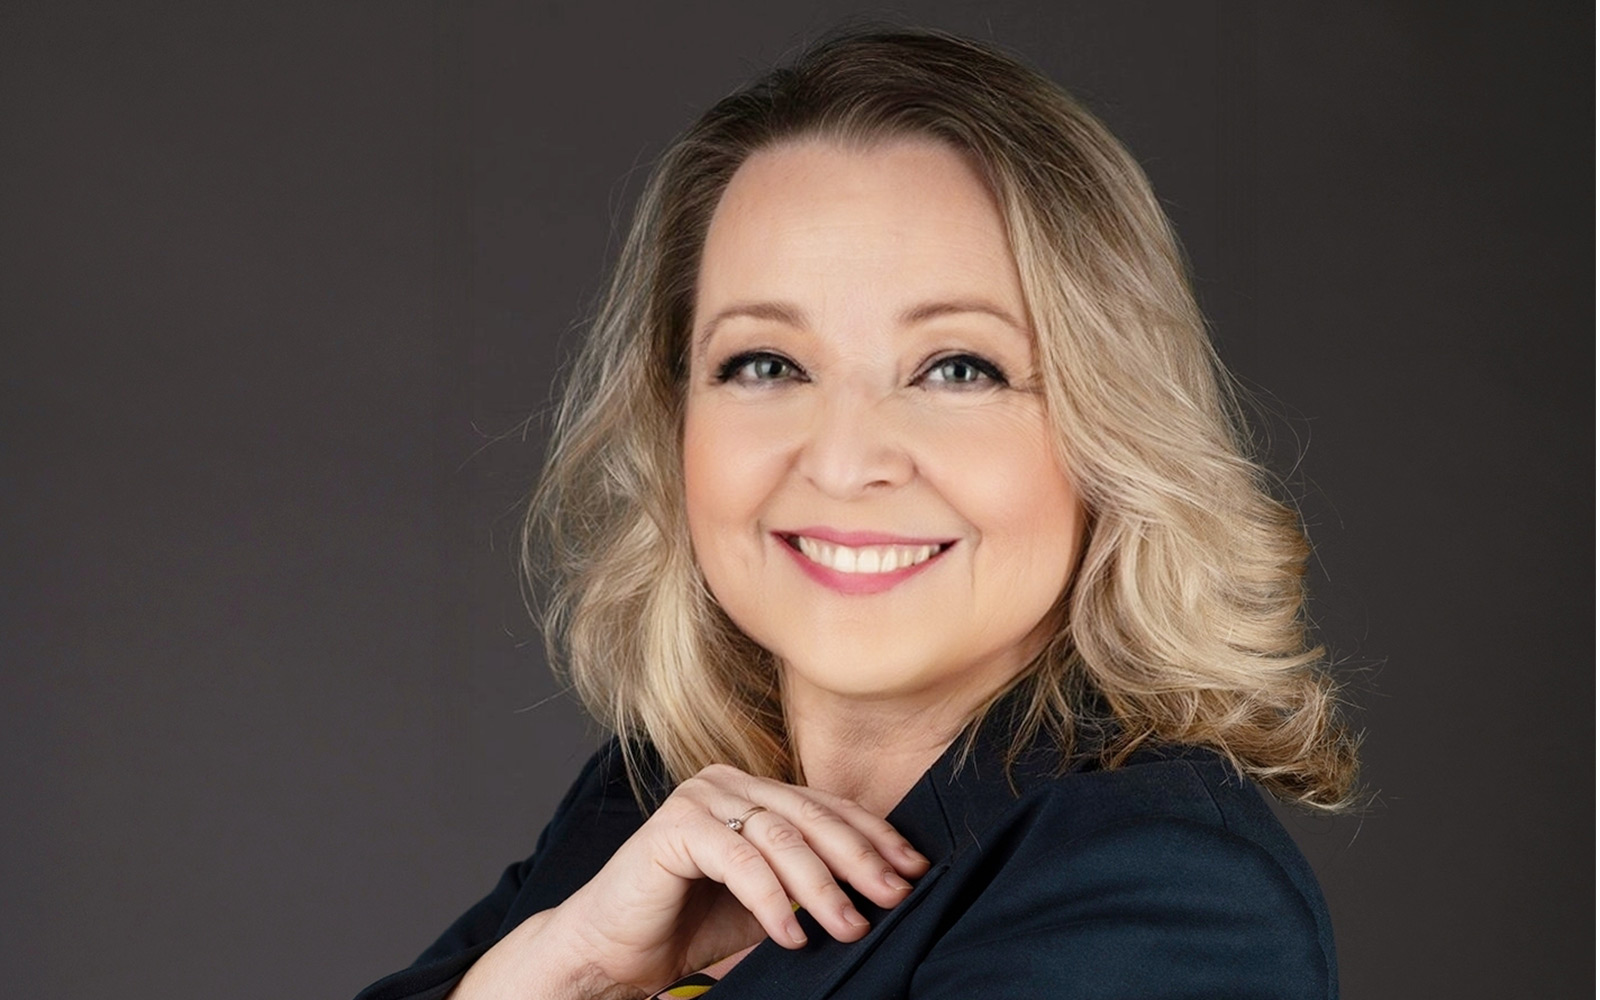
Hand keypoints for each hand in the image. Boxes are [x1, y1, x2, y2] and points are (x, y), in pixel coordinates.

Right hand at [459, 763, 930, 997]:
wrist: (614, 951)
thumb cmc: (689, 924)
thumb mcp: (768, 900)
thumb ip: (809, 882)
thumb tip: (883, 888)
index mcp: (753, 791)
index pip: (826, 806)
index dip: (874, 836)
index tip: (914, 869)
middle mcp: (727, 782)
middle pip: (810, 816)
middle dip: (859, 859)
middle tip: (893, 896)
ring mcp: (700, 798)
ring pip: (780, 837)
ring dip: (821, 886)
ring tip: (848, 926)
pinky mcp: (674, 827)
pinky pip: (739, 861)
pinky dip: (771, 901)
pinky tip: (791, 935)